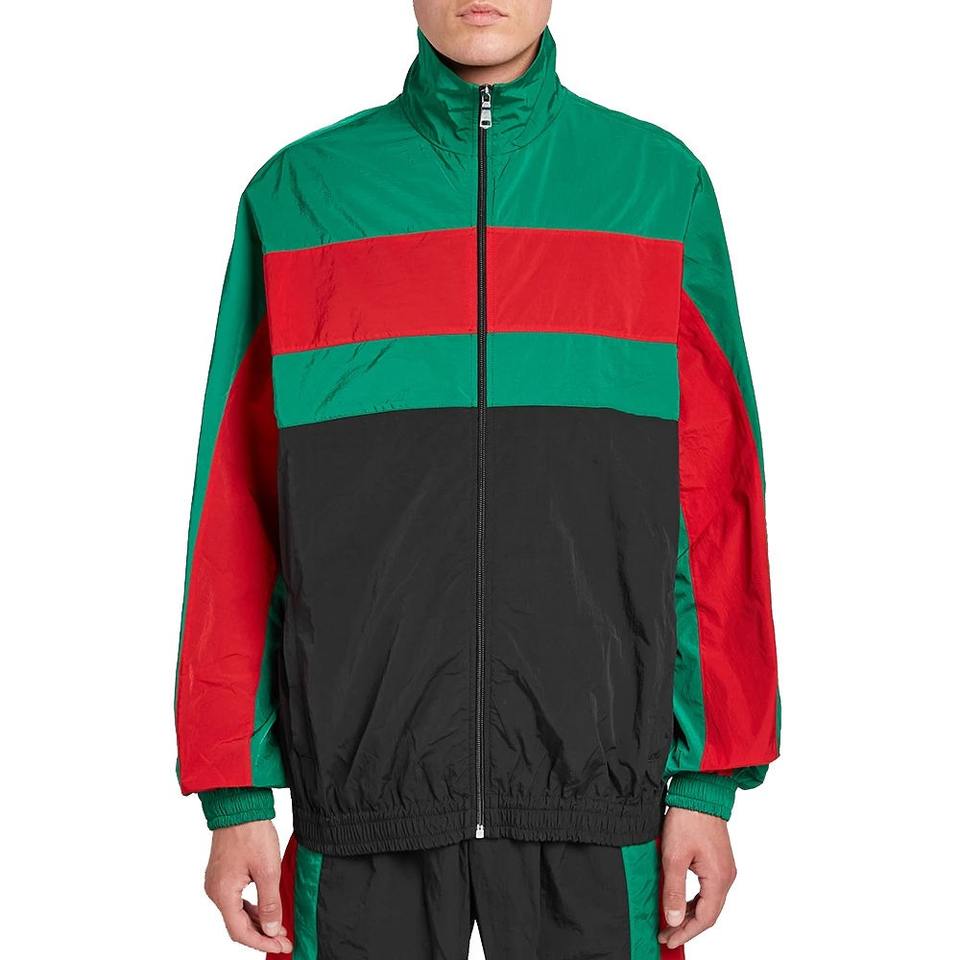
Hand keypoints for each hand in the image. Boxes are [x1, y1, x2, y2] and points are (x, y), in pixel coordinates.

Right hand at [203, 820, 292, 953]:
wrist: (240, 804)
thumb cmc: (252, 832)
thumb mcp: (267, 870)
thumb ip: (270, 903)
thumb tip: (272, 930)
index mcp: (222, 893)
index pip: (240, 931)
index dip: (262, 942)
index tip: (281, 946)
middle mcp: (215, 891)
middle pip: (237, 924)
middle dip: (262, 934)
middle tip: (284, 940)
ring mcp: (217, 882)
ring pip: (237, 912)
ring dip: (258, 921)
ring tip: (280, 928)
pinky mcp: (223, 873)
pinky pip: (236, 899)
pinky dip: (252, 907)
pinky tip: (268, 910)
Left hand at [658, 806, 736, 948]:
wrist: (700, 792)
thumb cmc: (688, 819)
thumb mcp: (673, 857)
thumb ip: (674, 890)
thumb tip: (673, 919)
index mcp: (718, 879)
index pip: (705, 918)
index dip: (686, 932)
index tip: (669, 939)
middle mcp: (726, 876)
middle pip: (709, 913)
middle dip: (687, 926)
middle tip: (666, 934)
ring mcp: (724, 868)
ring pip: (708, 902)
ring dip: (690, 913)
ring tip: (670, 921)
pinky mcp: (718, 861)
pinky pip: (708, 889)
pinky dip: (694, 900)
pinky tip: (680, 901)